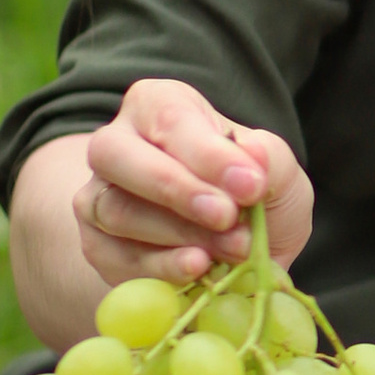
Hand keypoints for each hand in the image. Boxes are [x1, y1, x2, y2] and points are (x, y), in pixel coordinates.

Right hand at [76, 79, 314, 289]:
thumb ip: (268, 159)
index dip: (210, 155)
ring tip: (234, 249)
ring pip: (114, 210)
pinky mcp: (96, 245)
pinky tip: (198, 269)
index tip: (252, 187)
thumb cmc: (253, 195)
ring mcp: (98, 196)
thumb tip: (251, 154)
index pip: (171, 119)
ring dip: (178, 234)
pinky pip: (114, 257)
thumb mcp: (277, 170)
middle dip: (174, 189)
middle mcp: (117, 143)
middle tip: (226, 217)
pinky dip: (161, 268)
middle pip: (115, 155)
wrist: (239, 253)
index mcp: (159, 105)